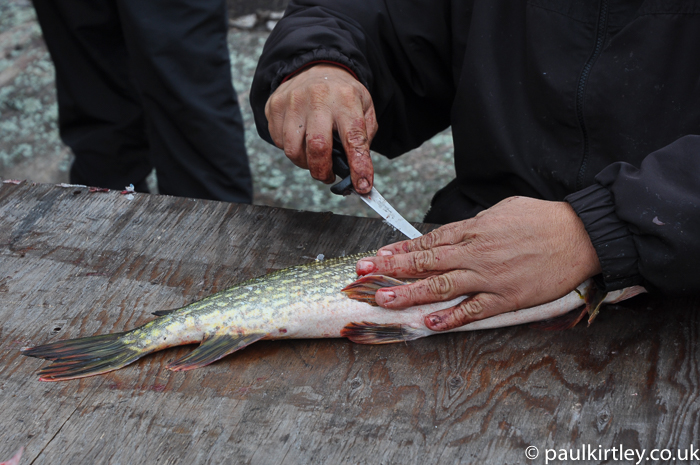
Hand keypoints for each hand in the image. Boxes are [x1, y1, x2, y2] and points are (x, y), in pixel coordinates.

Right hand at [264, 64, 376, 193]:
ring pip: (293, 150)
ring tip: (314, 158)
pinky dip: (292, 150)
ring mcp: (292, 101)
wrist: (316, 67)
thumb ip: (364, 139)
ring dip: (305, 164)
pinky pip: (279, 143)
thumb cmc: (342, 95)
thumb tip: (359, 173)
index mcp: (345, 99)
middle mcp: (317, 98)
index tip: (362, 186)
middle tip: (328, 177)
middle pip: (317, 146)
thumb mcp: (364, 108)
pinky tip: (301, 140)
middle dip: (323, 171)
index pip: (353, 138)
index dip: (358, 166)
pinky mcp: (274, 107)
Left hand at [355, 197, 601, 330]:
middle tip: (363, 275)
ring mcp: (489, 276)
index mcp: (473, 230)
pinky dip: (452, 317)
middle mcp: (475, 253)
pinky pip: (474, 309)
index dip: (399, 251)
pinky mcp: (507, 297)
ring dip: (410, 294)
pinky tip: (430, 322)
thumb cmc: (543, 219)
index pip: (427, 242)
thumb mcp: (502, 210)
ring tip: (383, 300)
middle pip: (425, 262)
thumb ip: (474, 224)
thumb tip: (454, 233)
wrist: (580, 234)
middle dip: (391, 269)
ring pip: (442, 286)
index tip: (376, 257)